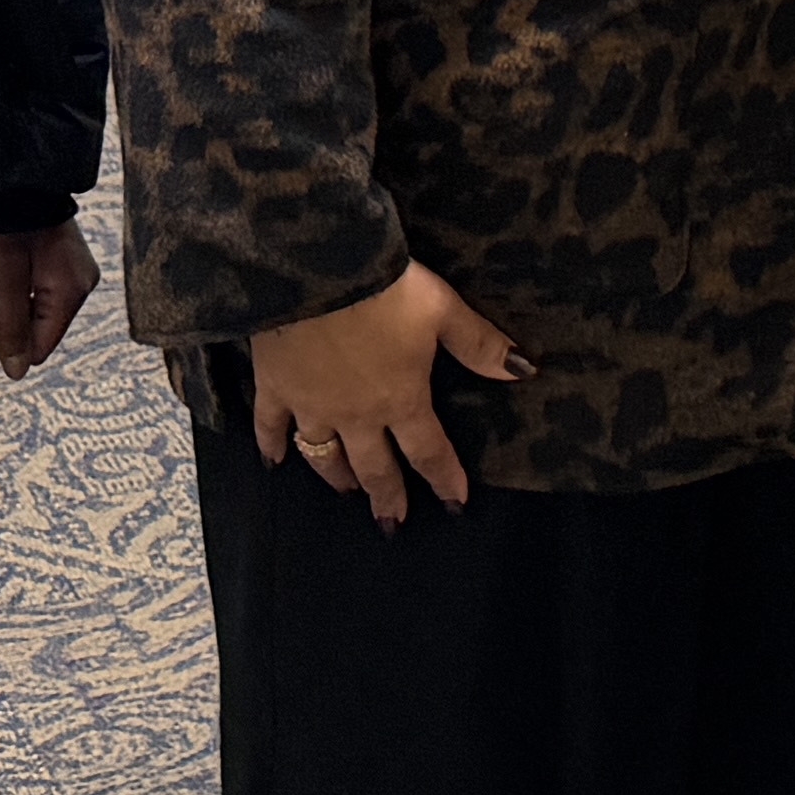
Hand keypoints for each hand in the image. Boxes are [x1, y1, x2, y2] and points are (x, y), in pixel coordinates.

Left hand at [0, 217, 98, 379]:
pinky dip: (25, 289)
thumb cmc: (4, 228)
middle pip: (44, 331)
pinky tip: (15, 267)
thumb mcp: (2, 282)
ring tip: (3, 273)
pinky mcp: (69, 262)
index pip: (41, 347)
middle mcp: (83, 284)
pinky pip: (47, 293)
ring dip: (17, 303)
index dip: (9, 340)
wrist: (11, 181)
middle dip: (14, 320)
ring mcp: (79, 272)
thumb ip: (11, 330)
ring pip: (43, 313)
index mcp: (72, 292)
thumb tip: (16, 373)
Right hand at [247, 261, 529, 527]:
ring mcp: (311, 405)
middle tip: (392, 523)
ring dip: (337, 476)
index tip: (453, 504)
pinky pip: (270, 426)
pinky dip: (272, 445)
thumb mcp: (442, 310)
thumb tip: (523, 371)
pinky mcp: (274, 388)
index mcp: (401, 399)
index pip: (428, 451)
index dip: (443, 479)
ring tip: (347, 491)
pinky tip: (274, 461)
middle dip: (387, 496)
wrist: (314, 271)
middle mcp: (356, 415)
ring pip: (324, 455)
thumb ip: (480, 345)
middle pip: (374, 466)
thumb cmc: (384, 290)